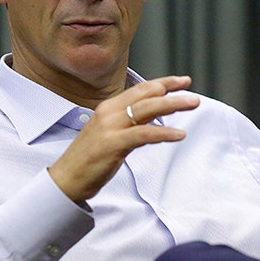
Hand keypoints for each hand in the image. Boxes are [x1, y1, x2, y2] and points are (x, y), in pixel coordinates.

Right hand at [48, 75, 199, 202]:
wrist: (66, 179)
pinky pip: (144, 134)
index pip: (140, 89)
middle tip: (191, 90)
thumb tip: (152, 119)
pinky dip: (164, 133)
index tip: (181, 81)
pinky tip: (179, 134)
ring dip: (173, 105)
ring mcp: (110, 127)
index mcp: (108, 108)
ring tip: (193, 104)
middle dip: (171, 90)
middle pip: (146, 95)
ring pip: (147, 109)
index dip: (162, 83)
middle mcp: (109, 112)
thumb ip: (130, 124)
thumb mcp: (111, 134)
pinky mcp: (113, 144)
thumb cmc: (89, 159)